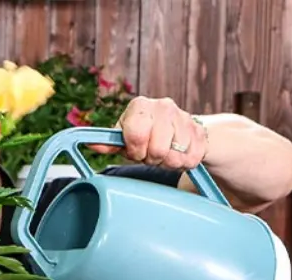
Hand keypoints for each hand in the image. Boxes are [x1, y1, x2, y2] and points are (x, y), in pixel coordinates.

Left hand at [89, 96, 208, 169]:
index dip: (135, 150)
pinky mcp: (200, 131)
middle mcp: (163, 106)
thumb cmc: (143, 134)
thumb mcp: (123, 137)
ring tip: (163, 154)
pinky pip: (192, 159)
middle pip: (157, 149)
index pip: (136, 134)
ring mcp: (184, 117)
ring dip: (168, 162)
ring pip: (176, 156)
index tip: (135, 151)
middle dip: (151, 159)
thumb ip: (109, 143)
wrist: (176, 128)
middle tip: (150, 154)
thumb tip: (91, 144)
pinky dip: (183, 163)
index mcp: (139, 106)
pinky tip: (178, 153)